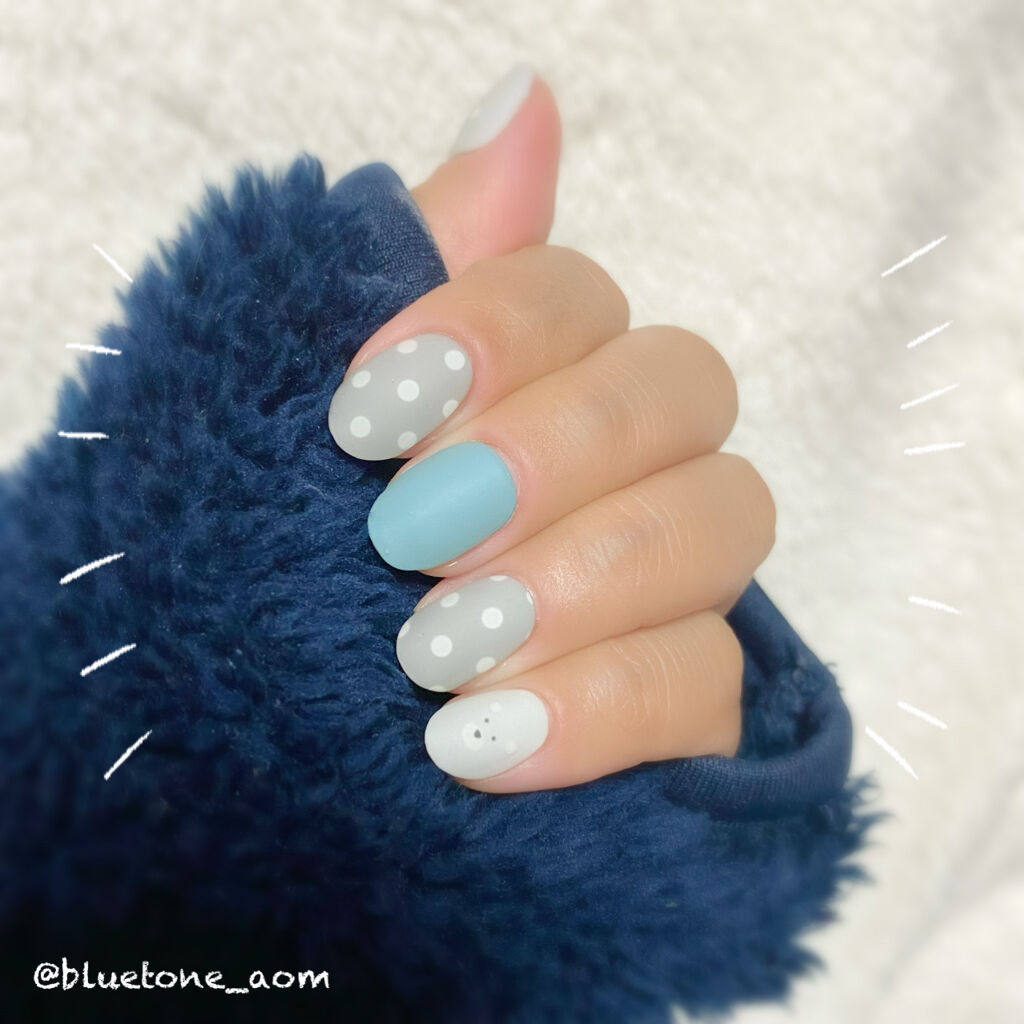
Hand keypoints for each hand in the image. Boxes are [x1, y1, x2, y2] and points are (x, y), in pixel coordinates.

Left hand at [328, 64, 775, 793]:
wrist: (276, 721)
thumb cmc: (301, 542)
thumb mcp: (338, 399)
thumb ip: (438, 258)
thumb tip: (526, 97)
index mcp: (548, 373)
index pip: (587, 296)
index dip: (498, 335)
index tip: (366, 412)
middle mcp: (634, 454)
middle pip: (686, 388)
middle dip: (548, 454)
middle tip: (408, 534)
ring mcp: (678, 576)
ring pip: (724, 523)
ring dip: (580, 578)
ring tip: (436, 651)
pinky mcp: (694, 700)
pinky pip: (707, 686)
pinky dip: (597, 710)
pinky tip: (481, 743)